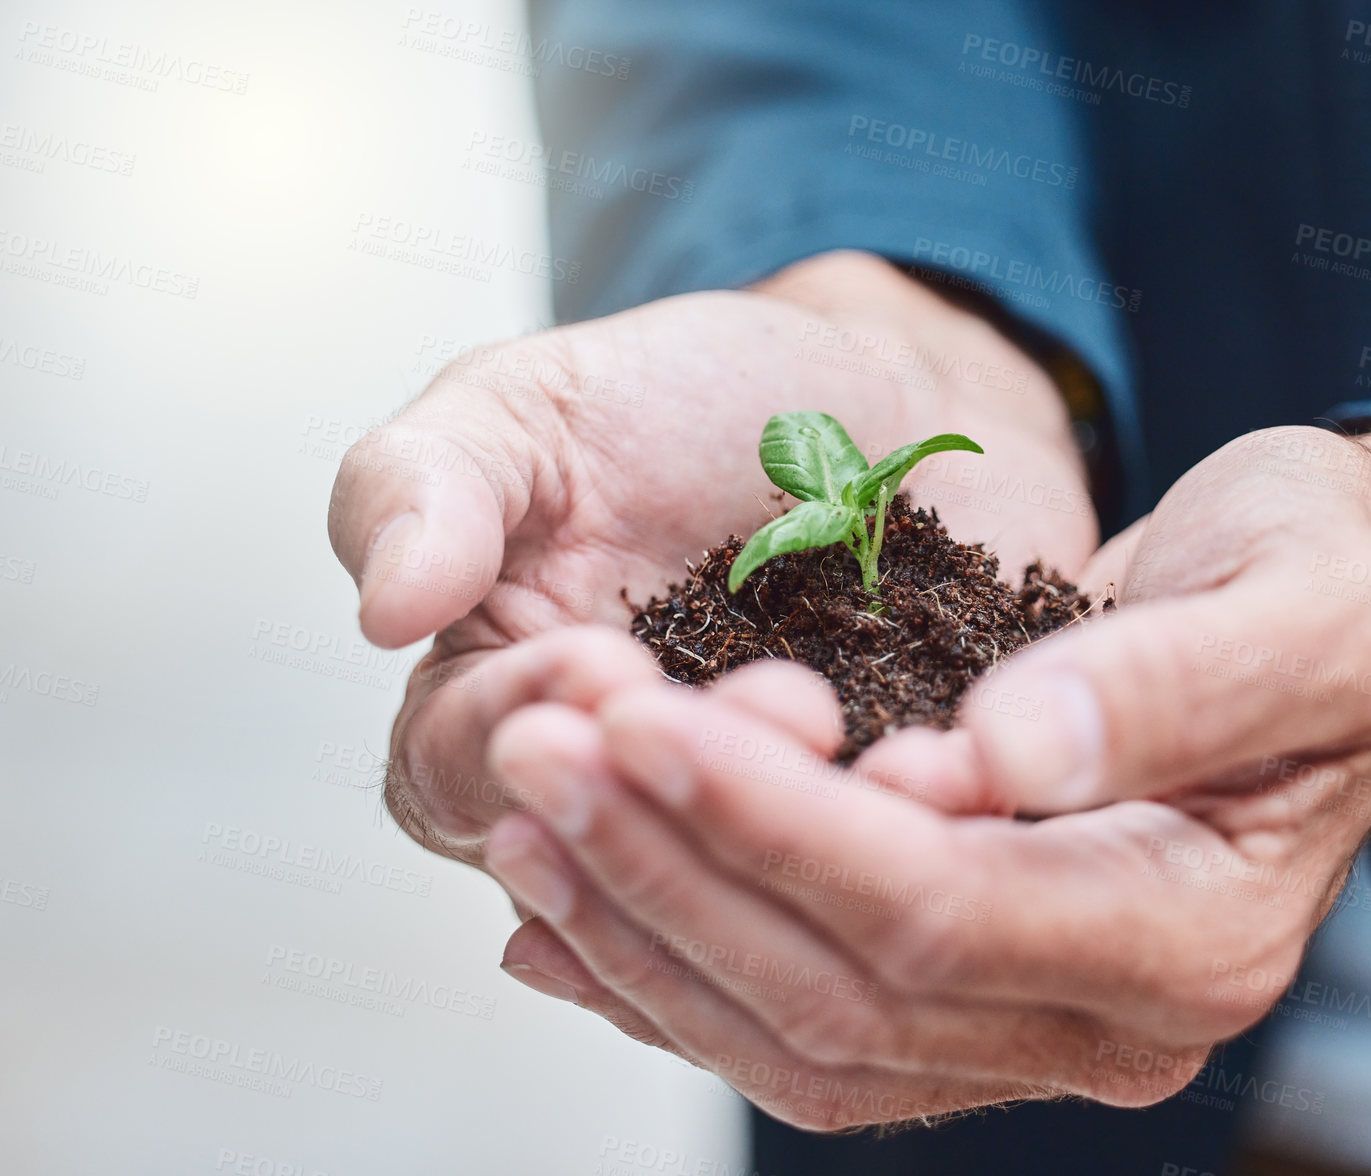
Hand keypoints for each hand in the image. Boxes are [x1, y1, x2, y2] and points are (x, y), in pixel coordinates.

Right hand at [325, 251, 1095, 862]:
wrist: (880, 395)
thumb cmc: (682, 400)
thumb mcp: (531, 407)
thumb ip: (429, 485)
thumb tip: (380, 606)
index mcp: (505, 708)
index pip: (463, 774)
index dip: (524, 730)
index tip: (600, 659)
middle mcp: (626, 797)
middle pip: (616, 859)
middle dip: (687, 793)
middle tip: (773, 703)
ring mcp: (756, 823)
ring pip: (754, 887)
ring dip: (798, 830)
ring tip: (851, 728)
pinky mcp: (888, 824)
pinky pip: (895, 864)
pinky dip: (921, 827)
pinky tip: (950, 767)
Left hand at [480, 420, 1370, 1126]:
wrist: (1337, 620)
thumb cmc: (1327, 591)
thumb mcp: (1294, 606)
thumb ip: (1166, 686)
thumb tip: (1002, 760)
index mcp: (1198, 932)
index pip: (944, 913)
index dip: (779, 826)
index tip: (642, 715)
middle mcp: (1113, 1015)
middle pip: (847, 995)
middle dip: (674, 871)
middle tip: (534, 751)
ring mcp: (1036, 1022)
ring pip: (803, 1034)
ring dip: (646, 929)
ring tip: (520, 817)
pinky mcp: (970, 989)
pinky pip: (801, 1024)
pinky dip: (673, 971)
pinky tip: (563, 915)